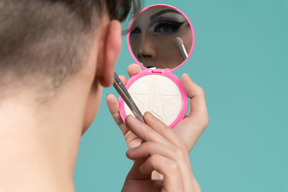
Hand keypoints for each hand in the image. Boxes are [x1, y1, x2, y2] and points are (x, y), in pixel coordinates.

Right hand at [106, 64, 207, 190]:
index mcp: (165, 106)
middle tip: (131, 69)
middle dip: (134, 77)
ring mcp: (139, 120)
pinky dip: (113, 107)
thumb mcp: (199, 118)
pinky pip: (119, 117)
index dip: (151, 75)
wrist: (169, 163)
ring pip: (128, 100)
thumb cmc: (184, 142)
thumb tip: (184, 76)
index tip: (146, 68)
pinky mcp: (129, 130)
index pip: (157, 87)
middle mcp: (151, 111)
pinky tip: (111, 97)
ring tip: (120, 78)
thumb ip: (196, 96)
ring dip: (122, 88)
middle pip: (140, 90)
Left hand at [122, 112, 195, 191]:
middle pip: (178, 146)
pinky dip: (152, 161)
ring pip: (175, 152)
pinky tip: (140, 169)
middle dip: (154, 128)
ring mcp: (188, 188)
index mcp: (182, 177)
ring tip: (129, 151)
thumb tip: (140, 142)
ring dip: (149, 144)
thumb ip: (143, 160)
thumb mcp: (140, 177)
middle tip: (131, 119)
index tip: (146, 117)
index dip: (162, 128)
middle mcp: (189, 182)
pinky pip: (170, 165)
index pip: (178, 147)